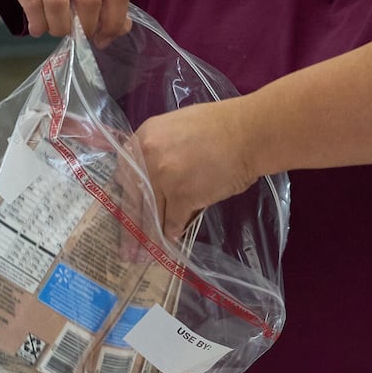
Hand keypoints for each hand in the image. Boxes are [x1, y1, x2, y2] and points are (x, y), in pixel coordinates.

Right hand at [0, 0, 127, 42]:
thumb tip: (122, 27)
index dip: (114, 20)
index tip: (105, 36)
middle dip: (88, 26)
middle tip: (81, 35)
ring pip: (58, 3)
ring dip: (60, 27)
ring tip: (57, 30)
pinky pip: (31, 4)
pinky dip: (38, 24)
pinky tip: (38, 27)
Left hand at [131, 97, 263, 236]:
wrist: (247, 133)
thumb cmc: (219, 125)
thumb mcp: (175, 127)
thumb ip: (158, 148)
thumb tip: (152, 172)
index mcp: (144, 137)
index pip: (124, 172)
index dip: (126, 192)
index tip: (127, 206)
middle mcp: (147, 157)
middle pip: (133, 196)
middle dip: (132, 221)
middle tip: (130, 242)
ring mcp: (163, 179)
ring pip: (151, 212)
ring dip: (152, 231)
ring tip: (148, 247)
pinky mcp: (182, 197)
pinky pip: (172, 221)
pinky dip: (174, 231)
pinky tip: (174, 237)